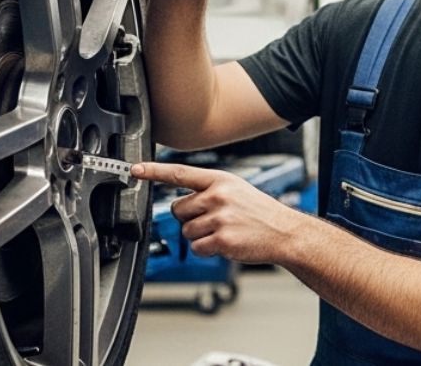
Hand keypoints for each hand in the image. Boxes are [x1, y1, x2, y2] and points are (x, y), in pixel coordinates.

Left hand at [133, 162, 302, 263]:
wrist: (285, 232)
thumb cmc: (260, 213)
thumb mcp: (237, 190)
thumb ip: (209, 191)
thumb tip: (180, 203)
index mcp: (221, 180)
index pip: (180, 173)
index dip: (154, 171)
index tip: (135, 169)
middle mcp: (219, 196)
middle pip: (178, 209)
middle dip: (191, 218)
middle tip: (214, 220)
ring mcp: (220, 218)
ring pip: (186, 231)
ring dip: (200, 236)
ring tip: (224, 231)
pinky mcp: (222, 240)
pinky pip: (197, 247)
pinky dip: (208, 250)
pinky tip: (225, 243)